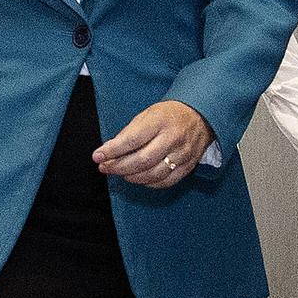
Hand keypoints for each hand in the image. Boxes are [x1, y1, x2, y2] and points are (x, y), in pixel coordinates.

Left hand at [92, 99, 214, 188]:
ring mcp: (182, 154)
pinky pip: (166, 181)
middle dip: (119, 167)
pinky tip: (138, 178)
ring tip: (119, 173)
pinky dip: (149, 183)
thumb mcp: (147, 114)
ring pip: (154, 174)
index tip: (97, 156)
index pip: (132, 140)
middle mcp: (172, 138)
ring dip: (132, 177)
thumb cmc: (168, 114)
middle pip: (142, 160)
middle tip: (104, 168)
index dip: (112, 150)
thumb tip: (109, 150)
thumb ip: (129, 132)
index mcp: (160, 121)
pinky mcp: (188, 166)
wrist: (200, 116)